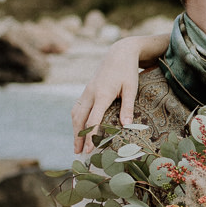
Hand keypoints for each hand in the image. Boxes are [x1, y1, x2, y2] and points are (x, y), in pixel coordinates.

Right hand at [72, 35, 161, 153]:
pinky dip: (76, 120)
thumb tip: (126, 126)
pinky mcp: (86, 90)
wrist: (119, 53)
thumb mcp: (131, 89)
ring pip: (75, 113)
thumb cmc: (127, 71)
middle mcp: (91, 93)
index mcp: (102, 94)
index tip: (89, 149)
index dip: (90, 135)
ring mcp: (87, 91)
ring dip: (74, 130)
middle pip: (80, 119)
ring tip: (76, 145)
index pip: (93, 119)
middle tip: (78, 153)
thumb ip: (127, 107)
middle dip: (78, 137)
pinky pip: (77, 107)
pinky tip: (77, 129)